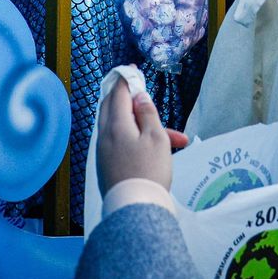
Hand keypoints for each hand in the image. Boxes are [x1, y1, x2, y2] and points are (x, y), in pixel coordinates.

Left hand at [95, 78, 188, 195]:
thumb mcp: (156, 138)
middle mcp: (104, 137)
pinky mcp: (107, 167)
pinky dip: (137, 141)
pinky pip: (120, 144)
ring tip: (173, 138)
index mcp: (115, 125)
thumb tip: (138, 97)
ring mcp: (104, 153)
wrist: (135, 209)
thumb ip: (147, 114)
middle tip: (142, 93)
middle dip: (129, 100)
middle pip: (112, 109)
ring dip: (143, 127)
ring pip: (121, 129)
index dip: (126, 79)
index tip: (132, 69)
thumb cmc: (149, 171)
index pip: (117, 94)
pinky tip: (155, 150)